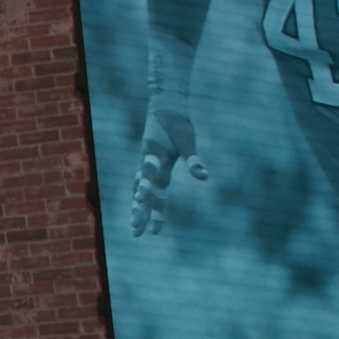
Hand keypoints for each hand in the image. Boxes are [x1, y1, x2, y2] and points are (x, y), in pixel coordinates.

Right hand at [130, 105, 205, 235]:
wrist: (165, 106)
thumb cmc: (178, 123)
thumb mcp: (187, 141)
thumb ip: (193, 161)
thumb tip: (204, 178)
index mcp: (155, 159)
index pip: (151, 184)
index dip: (150, 202)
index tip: (148, 218)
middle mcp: (146, 164)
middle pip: (141, 192)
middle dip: (139, 213)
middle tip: (136, 233)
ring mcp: (145, 164)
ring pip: (139, 190)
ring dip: (137, 208)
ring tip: (135, 227)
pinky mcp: (147, 162)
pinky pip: (141, 183)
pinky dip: (140, 196)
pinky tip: (140, 205)